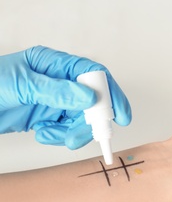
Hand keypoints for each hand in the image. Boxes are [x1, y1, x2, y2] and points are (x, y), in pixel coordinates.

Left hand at [0, 46, 130, 148]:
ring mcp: (54, 100)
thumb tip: (89, 96)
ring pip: (80, 118)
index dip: (110, 92)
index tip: (118, 113)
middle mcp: (58, 81)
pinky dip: (59, 136)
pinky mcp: (47, 117)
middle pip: (92, 100)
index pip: (93, 74)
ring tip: (58, 137)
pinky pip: (65, 129)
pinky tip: (44, 134)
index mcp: (54, 64)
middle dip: (93, 119)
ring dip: (75, 132)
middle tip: (93, 133)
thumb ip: (56, 91)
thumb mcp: (22, 85)